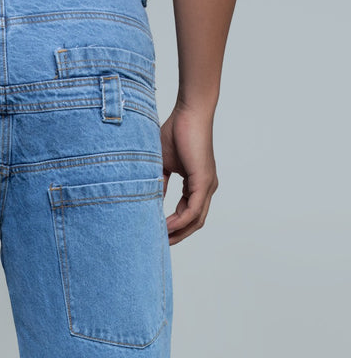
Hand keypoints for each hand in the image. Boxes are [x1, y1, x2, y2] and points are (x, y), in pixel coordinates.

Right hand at [159, 101, 218, 243]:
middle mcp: (206, 188)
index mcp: (198, 184)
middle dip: (177, 236)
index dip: (173, 227)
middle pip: (194, 223)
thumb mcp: (163, 165)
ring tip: (160, 239)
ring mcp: (207, 186)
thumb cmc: (176, 132)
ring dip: (178, 233)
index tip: (157, 234)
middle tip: (158, 244)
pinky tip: (165, 226)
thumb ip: (160, 184)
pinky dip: (179, 221)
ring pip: (195, 220)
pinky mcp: (204, 181)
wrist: (189, 112)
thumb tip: (150, 201)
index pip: (187, 214)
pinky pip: (193, 211)